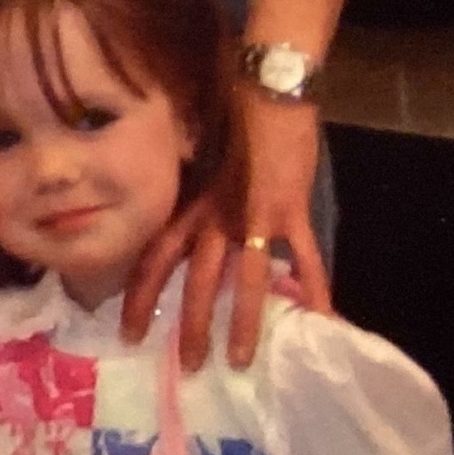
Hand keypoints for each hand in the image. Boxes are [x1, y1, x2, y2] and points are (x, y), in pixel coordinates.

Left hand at [121, 95, 330, 370]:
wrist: (263, 87)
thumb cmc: (231, 120)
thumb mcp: (202, 165)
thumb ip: (197, 199)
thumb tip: (187, 231)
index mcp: (192, 205)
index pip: (156, 255)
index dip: (141, 294)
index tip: (129, 330)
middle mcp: (215, 214)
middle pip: (195, 279)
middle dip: (188, 325)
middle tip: (184, 368)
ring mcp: (254, 214)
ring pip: (243, 278)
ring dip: (242, 322)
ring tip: (240, 362)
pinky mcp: (290, 207)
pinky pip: (305, 256)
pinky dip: (316, 288)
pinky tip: (325, 321)